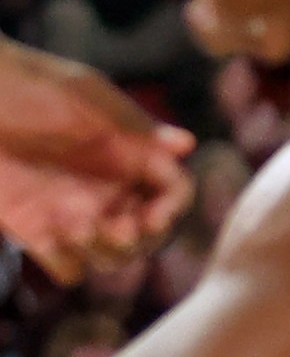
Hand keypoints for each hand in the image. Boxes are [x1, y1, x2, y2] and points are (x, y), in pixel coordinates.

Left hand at [0, 40, 193, 282]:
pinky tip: (51, 237)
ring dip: (104, 253)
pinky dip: (67, 262)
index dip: (172, 210)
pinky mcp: (38, 231)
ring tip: (76, 228)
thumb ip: (135, 128)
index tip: (153, 218)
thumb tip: (187, 145)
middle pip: (149, 235)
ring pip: (112, 257)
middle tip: (117, 229)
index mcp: (133, 155)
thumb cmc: (35, 89)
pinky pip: (67, 268)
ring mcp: (76, 212)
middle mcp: (112, 188)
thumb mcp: (88, 101)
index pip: (175, 193)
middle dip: (140, 239)